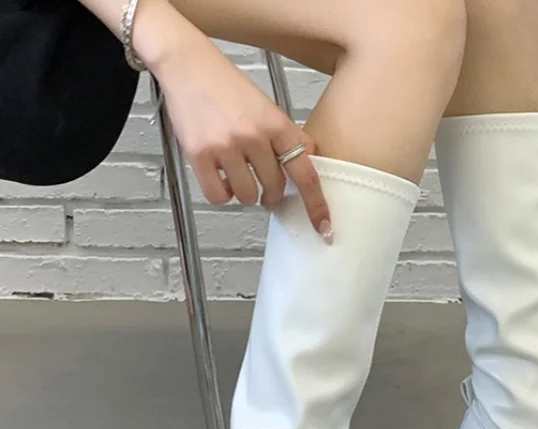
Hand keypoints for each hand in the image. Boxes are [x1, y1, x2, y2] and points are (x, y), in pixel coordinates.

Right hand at [136, 9, 331, 240]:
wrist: (188, 65)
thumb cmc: (228, 88)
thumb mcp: (268, 108)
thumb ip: (288, 137)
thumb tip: (308, 164)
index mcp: (277, 125)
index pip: (306, 173)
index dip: (316, 204)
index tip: (324, 227)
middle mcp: (255, 136)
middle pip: (275, 190)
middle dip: (271, 194)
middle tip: (262, 183)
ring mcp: (227, 146)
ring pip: (248, 196)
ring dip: (245, 193)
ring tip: (237, 174)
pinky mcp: (200, 154)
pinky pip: (219, 196)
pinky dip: (222, 194)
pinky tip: (220, 178)